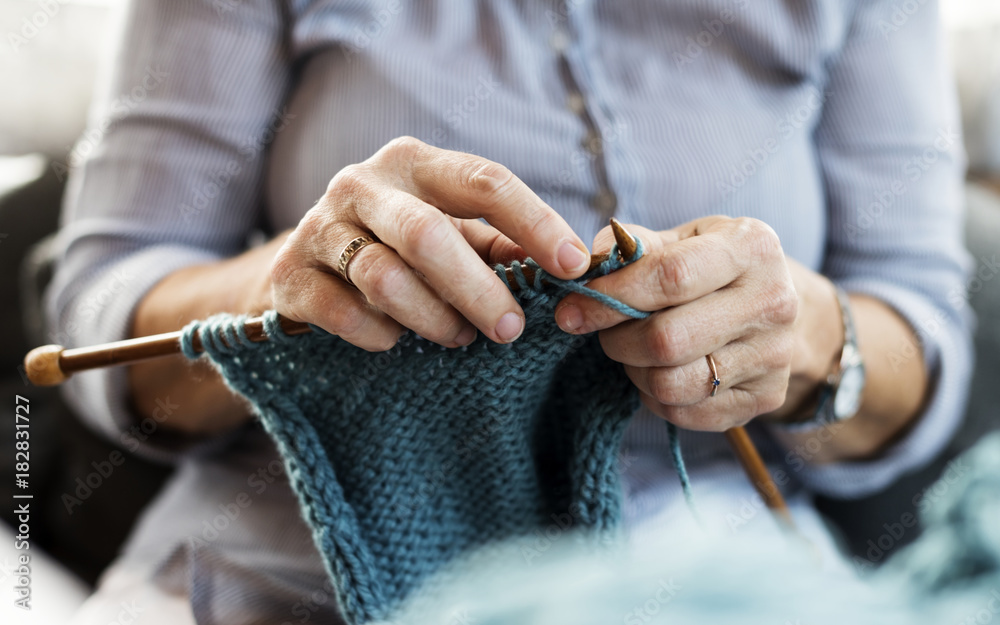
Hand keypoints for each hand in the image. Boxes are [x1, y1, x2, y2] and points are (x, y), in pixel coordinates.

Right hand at [271, 137, 591, 349]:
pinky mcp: (290, 275)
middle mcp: (362, 184)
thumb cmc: (395, 249)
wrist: (302, 270)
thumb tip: (566, 268)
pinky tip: (396, 341)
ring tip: (457, 337)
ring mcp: (319, 227)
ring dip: (432, 318)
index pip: (484, 181)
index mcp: (414, 163)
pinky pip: (343, 313)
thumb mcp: (449, 233)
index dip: (535, 223)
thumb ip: (499, 245)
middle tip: (510, 330)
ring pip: (384, 278)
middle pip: (428, 233)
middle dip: (478, 289)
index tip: (573, 266)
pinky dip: (380, 335)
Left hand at [553, 216, 825, 431]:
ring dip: (634, 371)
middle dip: (616, 339)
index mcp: (751, 248)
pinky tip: (656, 372)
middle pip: (668, 340)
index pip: (670, 277)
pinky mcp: (766, 397)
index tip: (572, 307)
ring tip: (632, 351)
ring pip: (673, 384)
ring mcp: (774, 355)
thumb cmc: (714, 266)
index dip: (611, 296)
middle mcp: (772, 302)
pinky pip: (686, 412)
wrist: (779, 307)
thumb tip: (588, 263)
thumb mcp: (683, 239)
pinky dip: (655, 398)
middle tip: (603, 332)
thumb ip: (635, 245)